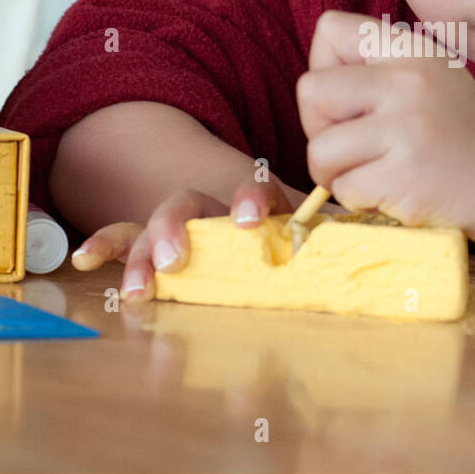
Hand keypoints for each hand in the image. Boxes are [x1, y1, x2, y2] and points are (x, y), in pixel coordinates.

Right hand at [71, 172, 337, 300]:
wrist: (260, 207)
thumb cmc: (299, 232)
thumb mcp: (322, 234)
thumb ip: (343, 244)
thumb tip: (390, 265)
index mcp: (261, 198)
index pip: (254, 187)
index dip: (249, 198)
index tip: (250, 221)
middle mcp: (215, 204)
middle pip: (191, 203)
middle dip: (178, 227)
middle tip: (176, 259)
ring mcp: (182, 220)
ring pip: (154, 223)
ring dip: (142, 249)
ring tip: (139, 286)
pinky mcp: (155, 237)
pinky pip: (125, 234)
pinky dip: (106, 244)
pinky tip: (84, 260)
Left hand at [296, 9, 474, 240]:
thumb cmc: (464, 137)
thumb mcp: (431, 79)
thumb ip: (379, 71)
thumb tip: (313, 88)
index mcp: (412, 48)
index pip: (330, 28)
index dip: (324, 69)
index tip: (350, 99)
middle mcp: (408, 79)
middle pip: (310, 90)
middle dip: (319, 127)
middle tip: (355, 146)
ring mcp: (406, 127)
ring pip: (319, 148)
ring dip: (334, 172)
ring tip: (372, 174)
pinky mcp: (403, 175)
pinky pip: (343, 188)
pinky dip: (358, 199)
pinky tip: (392, 193)